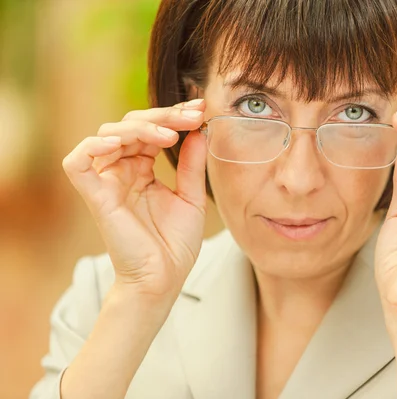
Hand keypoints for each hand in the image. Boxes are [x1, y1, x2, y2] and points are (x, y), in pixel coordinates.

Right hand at [62, 99, 207, 300]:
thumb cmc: (175, 243)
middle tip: (192, 116)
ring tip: (170, 135)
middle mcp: (122, 170)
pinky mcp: (95, 196)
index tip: (201, 110)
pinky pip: (78, 162)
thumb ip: (191, 165)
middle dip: (163, 116)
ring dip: (140, 128)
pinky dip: (93, 146)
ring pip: (109, 134)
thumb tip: (199, 131)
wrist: (164, 278)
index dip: (174, 116)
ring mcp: (107, 181)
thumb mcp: (191, 197)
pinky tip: (122, 143)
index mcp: (142, 169)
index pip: (151, 130)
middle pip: (131, 125)